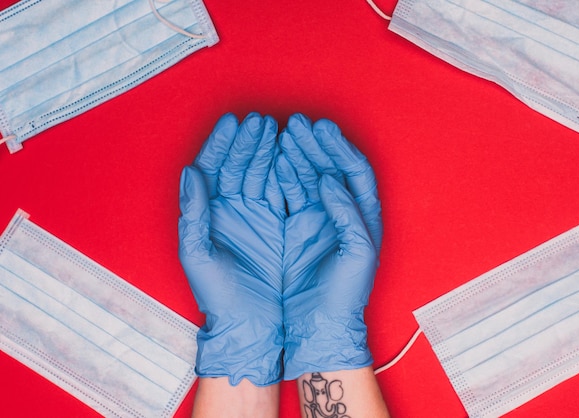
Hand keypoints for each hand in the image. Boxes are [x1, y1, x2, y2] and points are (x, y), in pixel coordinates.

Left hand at [178, 113, 284, 385]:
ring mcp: (255, 216)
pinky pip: (280, 191)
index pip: (213, 170)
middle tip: (259, 120)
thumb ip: (194, 213)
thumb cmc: (219, 296)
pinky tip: (289, 155)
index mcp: (208, 214)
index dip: (221, 144)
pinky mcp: (277, 226)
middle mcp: (230, 211)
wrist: (251, 326)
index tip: (232, 122)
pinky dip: (284, 172)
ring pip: (260, 174)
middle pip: (238, 166)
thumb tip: (190, 172)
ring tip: (275, 129)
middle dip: (248, 141)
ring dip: (266, 151)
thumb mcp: (198, 255)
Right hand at [277, 114, 381, 378]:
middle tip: (298, 124)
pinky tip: (275, 160)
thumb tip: (329, 180)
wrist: (320, 324)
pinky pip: (291, 193)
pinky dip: (284, 175)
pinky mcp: (298, 227)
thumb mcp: (357, 253)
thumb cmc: (346, 294)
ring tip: (284, 134)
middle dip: (315, 144)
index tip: (321, 129)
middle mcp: (343, 212)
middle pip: (330, 167)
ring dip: (298, 154)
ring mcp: (319, 218)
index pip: (354, 170)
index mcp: (364, 215)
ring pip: (309, 176)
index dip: (339, 147)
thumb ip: (347, 213)